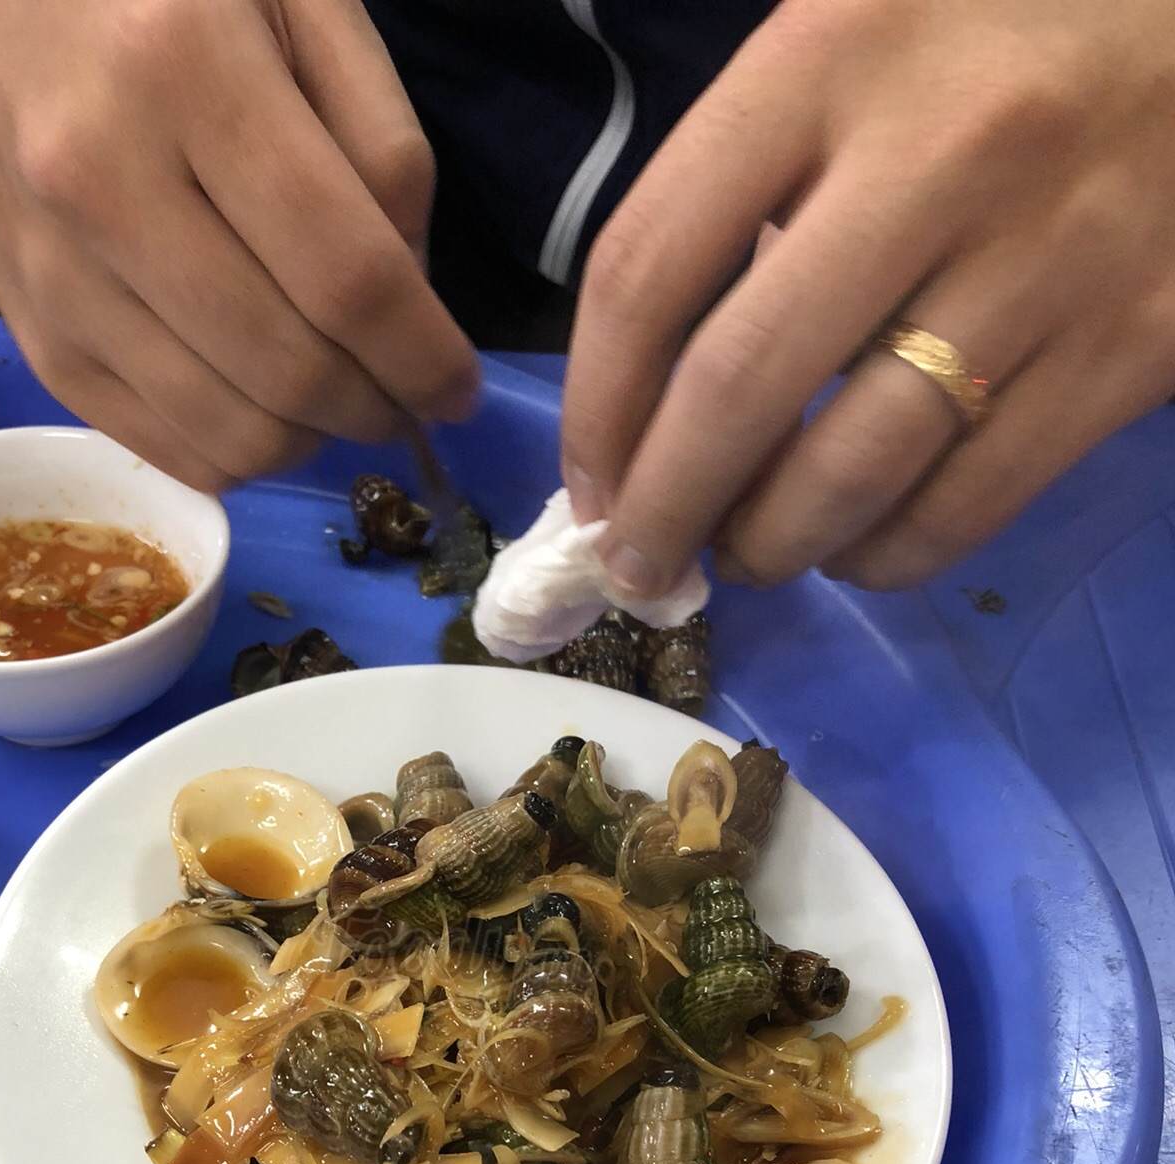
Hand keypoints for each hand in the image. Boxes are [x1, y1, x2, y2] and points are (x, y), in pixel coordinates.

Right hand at [0, 0, 478, 490]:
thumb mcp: (298, 1)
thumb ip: (380, 143)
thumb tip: (414, 298)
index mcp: (183, 68)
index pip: (342, 271)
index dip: (421, 354)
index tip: (456, 387)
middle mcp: (102, 180)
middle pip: (289, 367)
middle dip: (376, 407)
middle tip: (405, 396)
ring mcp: (57, 275)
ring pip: (232, 432)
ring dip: (313, 440)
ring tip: (337, 398)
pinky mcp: (36, 341)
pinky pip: (170, 450)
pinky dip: (240, 452)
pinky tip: (262, 405)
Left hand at [561, 0, 1174, 591]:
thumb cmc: (1005, 26)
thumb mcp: (859, 31)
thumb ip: (753, 169)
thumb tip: (652, 380)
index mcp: (833, 54)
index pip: (651, 265)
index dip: (595, 409)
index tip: (586, 489)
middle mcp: (942, 153)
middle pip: (741, 390)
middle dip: (664, 512)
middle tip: (638, 567)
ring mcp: (1050, 256)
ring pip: (855, 470)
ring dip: (771, 546)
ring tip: (748, 556)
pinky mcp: (1139, 342)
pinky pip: (970, 504)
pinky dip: (888, 556)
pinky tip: (858, 548)